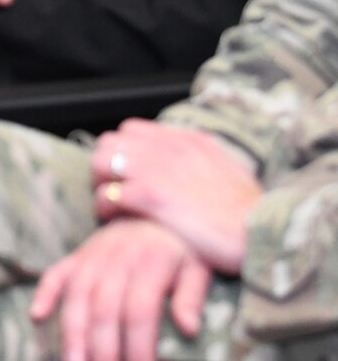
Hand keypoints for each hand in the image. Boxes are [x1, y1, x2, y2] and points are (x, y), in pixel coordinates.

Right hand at [29, 219, 210, 360]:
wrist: (156, 205)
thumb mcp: (198, 265)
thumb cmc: (182, 245)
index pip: (140, 310)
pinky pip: (56, 272)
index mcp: (151, 262)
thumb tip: (189, 329)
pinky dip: (44, 292)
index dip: (138, 344)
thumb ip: (192, 296)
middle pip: (104, 307)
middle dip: (101, 347)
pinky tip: (36, 316)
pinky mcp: (78, 254)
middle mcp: (117, 258)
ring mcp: (93, 255)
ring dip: (71, 331)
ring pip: (76, 295)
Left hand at [91, 120, 261, 274]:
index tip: (125, 172)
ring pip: (101, 161)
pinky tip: (113, 217)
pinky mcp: (151, 196)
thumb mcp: (232, 169)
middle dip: (104, 163)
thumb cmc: (251, 211)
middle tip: (111, 187)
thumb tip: (201, 155)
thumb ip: (209, 157)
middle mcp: (168, 148)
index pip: (133, 130)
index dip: (123, 151)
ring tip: (109, 202)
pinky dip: (104, 205)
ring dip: (99, 182)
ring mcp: (157, 169)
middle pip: (110, 141)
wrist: (264, 233)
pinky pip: (108, 193)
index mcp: (187, 140)